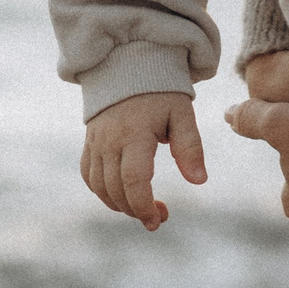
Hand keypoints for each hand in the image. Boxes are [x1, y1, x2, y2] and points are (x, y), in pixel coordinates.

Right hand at [79, 90, 204, 228]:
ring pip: (100, 187)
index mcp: (135, 133)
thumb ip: (190, 147)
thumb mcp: (181, 114)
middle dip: (136, 210)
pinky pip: (89, 176)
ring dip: (120, 205)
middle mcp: (110, 141)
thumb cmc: (161, 92)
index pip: (134, 180)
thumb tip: (199, 181)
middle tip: (160, 218)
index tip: (159, 219)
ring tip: (144, 209)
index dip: (144, 205)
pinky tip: (122, 197)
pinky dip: (103, 192)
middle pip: (116, 189)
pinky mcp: (89, 143)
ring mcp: (95, 143)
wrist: (128, 68)